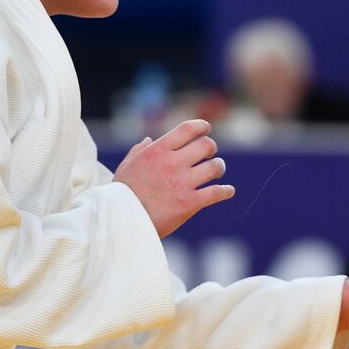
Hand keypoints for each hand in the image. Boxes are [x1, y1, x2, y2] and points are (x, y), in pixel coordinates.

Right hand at [113, 119, 234, 237]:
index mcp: (158, 151)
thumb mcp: (126, 167)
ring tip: (216, 172)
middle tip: (209, 155)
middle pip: (206, 145)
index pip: (188, 129)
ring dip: (219, 168)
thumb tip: (148, 140)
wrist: (121, 222)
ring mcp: (182, 183)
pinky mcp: (190, 203)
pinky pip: (216, 193)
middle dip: (211, 149)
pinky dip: (225, 191)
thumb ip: (139, 151)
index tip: (206, 129)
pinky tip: (227, 191)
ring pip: (215, 167)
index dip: (202, 126)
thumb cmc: (121, 194)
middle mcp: (172, 163)